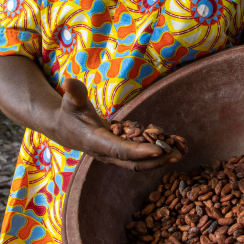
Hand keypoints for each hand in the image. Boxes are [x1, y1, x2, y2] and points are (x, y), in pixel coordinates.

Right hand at [55, 78, 181, 170]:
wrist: (63, 129)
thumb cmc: (69, 112)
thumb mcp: (71, 101)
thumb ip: (74, 92)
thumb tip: (68, 80)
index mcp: (96, 142)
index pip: (120, 151)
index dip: (140, 152)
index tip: (159, 151)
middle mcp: (106, 154)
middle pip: (134, 162)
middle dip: (156, 160)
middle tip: (178, 154)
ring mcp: (113, 156)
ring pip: (138, 163)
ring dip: (159, 160)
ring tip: (180, 152)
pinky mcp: (119, 153)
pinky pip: (139, 157)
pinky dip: (155, 154)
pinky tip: (171, 146)